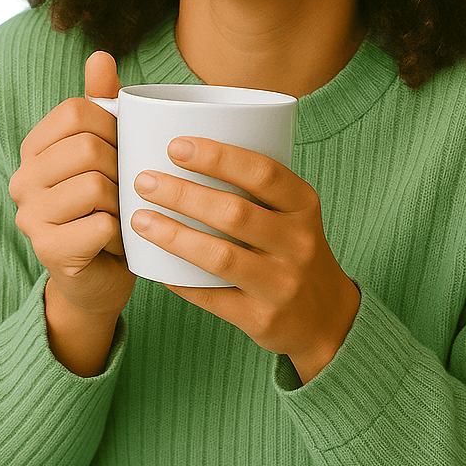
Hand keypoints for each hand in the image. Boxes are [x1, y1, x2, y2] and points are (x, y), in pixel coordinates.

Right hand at [9, 52, 136, 321]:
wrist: (103, 274)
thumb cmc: (110, 204)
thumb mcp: (110, 148)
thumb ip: (104, 102)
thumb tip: (101, 54)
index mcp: (35, 148)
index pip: (76, 111)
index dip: (114, 127)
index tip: (123, 150)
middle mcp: (22, 180)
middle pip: (88, 147)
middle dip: (121, 166)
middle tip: (126, 188)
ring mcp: (30, 218)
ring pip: (95, 186)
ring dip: (123, 202)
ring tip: (121, 214)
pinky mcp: (48, 252)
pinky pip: (100, 226)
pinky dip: (121, 232)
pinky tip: (116, 241)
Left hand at [129, 137, 360, 382]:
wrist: (326, 316)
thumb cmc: (292, 248)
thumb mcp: (293, 212)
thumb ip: (254, 185)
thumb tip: (186, 151)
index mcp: (304, 205)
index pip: (263, 173)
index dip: (218, 157)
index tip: (176, 146)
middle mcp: (298, 243)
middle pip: (234, 213)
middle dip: (183, 194)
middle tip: (145, 181)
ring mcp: (281, 284)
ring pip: (219, 257)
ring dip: (173, 236)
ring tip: (139, 219)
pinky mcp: (262, 319)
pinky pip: (211, 297)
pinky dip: (178, 279)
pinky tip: (153, 264)